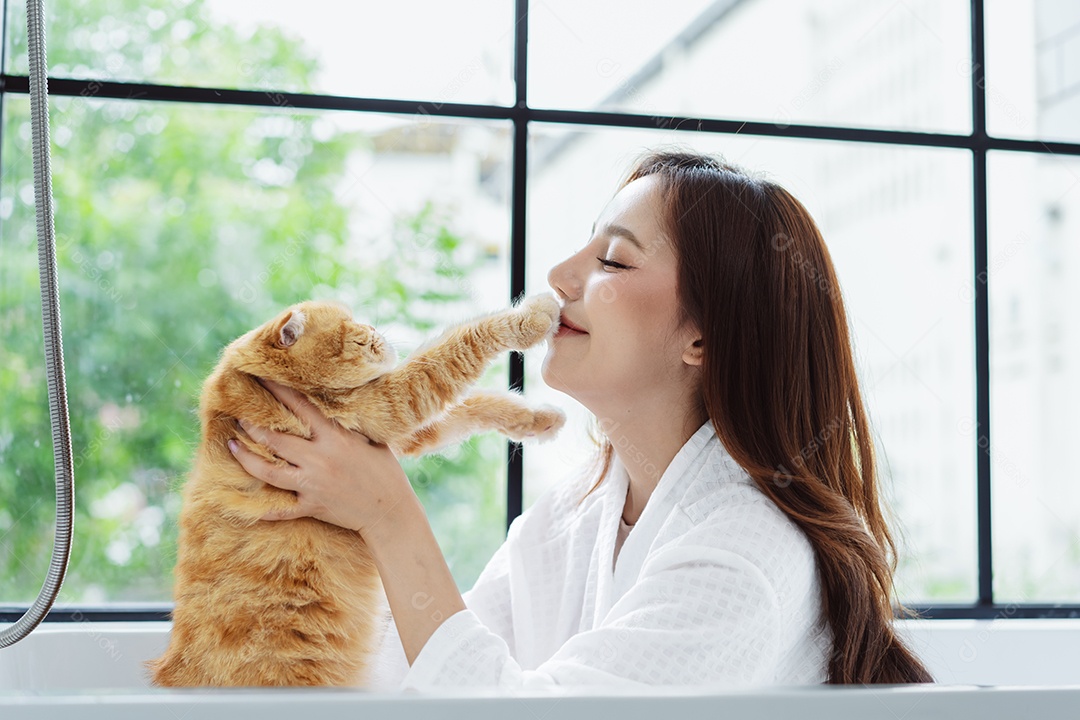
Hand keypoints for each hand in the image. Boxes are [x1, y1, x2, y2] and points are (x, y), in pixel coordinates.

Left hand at [228, 378, 414, 535]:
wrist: (390, 511)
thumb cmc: (385, 472)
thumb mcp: (370, 440)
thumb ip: (347, 426)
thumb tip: (332, 406)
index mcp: (335, 438)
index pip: (300, 408)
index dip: (278, 391)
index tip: (260, 378)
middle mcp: (320, 458)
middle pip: (276, 438)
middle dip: (253, 424)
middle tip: (239, 414)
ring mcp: (313, 483)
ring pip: (269, 470)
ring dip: (246, 457)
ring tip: (232, 444)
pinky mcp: (312, 506)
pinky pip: (281, 508)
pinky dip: (265, 508)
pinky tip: (248, 504)